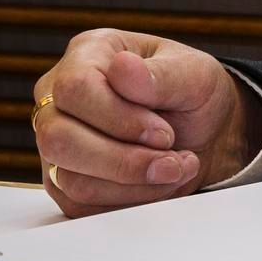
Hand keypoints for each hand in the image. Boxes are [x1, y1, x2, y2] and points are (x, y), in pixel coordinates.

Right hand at [29, 31, 261, 217]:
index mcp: (87, 54)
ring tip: (175, 170)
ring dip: (133, 185)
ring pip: (71, 180)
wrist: (205, 133)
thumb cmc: (194, 95)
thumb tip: (122, 68)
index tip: (165, 133)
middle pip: (59, 139)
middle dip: (123, 160)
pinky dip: (129, 202)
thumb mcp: (196, 75)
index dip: (119, 119)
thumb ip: (163, 75)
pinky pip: (81, 206)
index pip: (75, 88)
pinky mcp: (64, 182)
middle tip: (172, 160)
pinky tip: (158, 185)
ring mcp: (56, 143)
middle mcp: (59, 98)